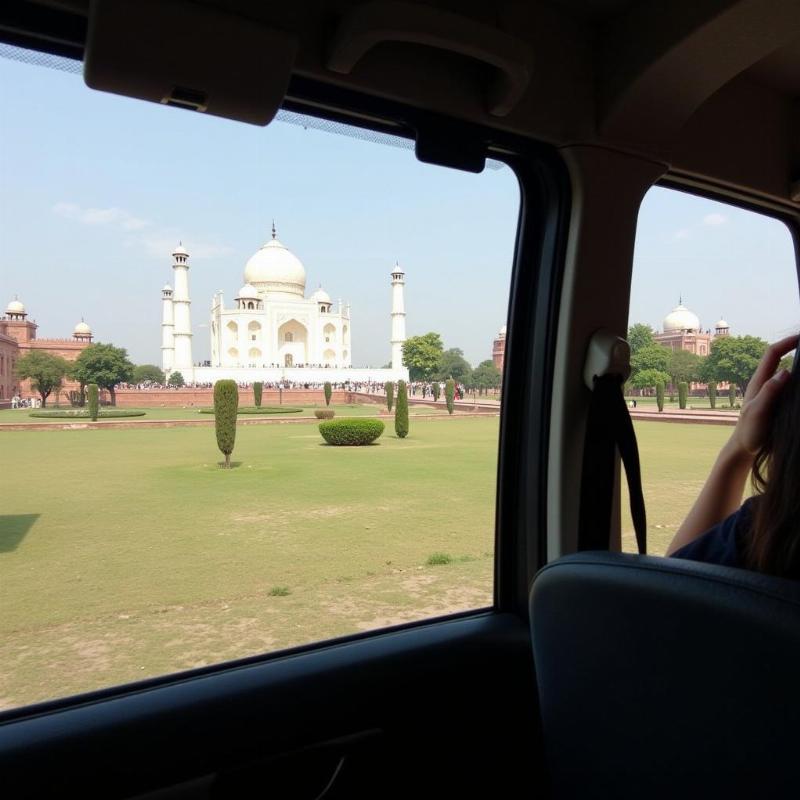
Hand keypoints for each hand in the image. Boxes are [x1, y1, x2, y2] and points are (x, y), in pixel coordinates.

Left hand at [731, 334, 798, 456]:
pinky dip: (799, 379)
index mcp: (759, 382)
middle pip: (780, 358)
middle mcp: (764, 383)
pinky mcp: (776, 402)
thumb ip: (769, 392)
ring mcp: (770, 392)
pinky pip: (790, 385)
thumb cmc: (749, 432)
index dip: (787, 342)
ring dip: (799, 363)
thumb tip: (785, 371)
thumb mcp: (758, 411)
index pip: (772, 354)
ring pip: (786, 371)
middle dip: (795, 347)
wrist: (744, 448)